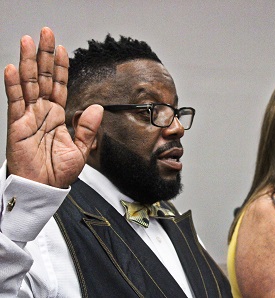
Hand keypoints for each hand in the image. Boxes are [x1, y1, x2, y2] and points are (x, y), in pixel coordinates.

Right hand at [4, 27, 102, 187]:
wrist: (43, 188)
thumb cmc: (58, 172)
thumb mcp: (81, 150)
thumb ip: (88, 128)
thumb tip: (95, 108)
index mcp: (57, 116)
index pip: (60, 86)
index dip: (62, 67)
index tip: (63, 49)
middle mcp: (42, 112)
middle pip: (44, 77)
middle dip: (45, 55)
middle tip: (45, 33)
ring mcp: (28, 116)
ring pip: (28, 83)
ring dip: (29, 62)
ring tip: (28, 41)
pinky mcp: (16, 125)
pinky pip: (15, 102)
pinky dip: (13, 85)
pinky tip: (13, 69)